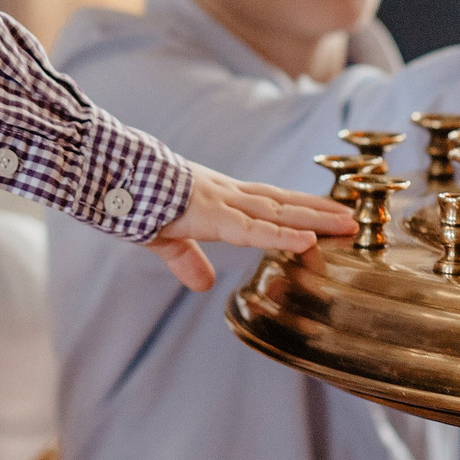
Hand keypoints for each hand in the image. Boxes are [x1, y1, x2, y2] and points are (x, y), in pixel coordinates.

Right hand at [147, 163, 356, 290]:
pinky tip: (307, 240)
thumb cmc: (129, 199)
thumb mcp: (162, 236)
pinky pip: (250, 229)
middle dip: (318, 211)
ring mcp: (219, 199)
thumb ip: (185, 259)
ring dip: (313, 219)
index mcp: (216, 197)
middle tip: (354, 218)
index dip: (298, 207)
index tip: (328, 211)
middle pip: (281, 203)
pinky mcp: (208, 213)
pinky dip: (280, 236)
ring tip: (346, 224)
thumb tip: (202, 285)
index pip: (267, 202)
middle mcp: (225, 193)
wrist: (106, 174)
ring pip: (276, 212)